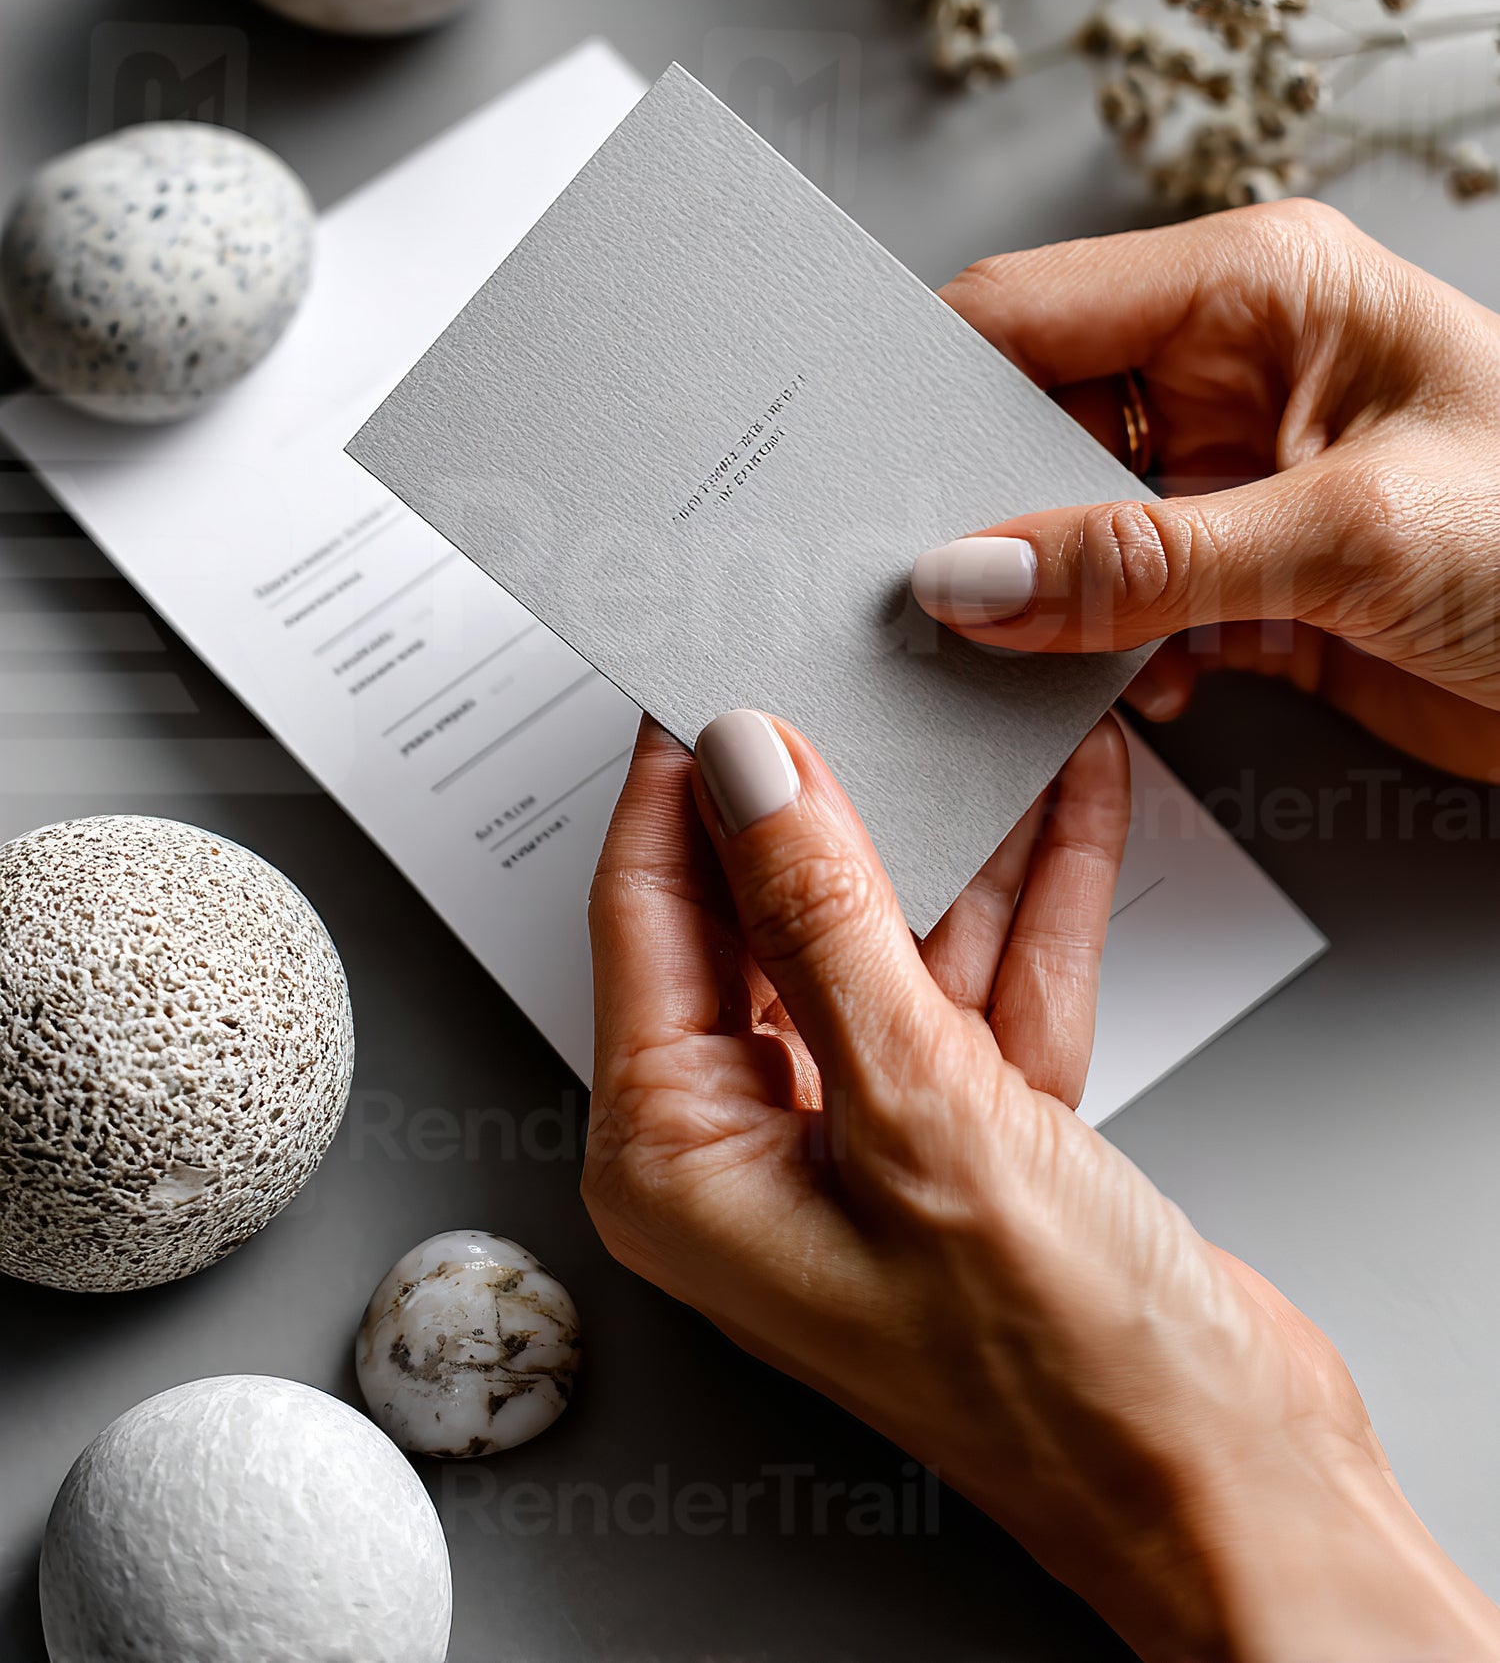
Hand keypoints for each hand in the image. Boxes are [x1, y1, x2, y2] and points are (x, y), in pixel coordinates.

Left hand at [584, 710, 1498, 1660]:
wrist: (1231, 1481)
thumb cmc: (1056, 1373)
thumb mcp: (919, 1109)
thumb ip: (824, 921)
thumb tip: (749, 771)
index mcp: (678, 1159)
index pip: (647, 917)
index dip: (682, 783)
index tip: (715, 669)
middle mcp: (753, 1144)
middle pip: (763, 918)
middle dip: (823, 798)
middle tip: (844, 667)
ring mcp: (867, 1134)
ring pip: (885, 938)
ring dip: (946, 834)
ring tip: (962, 708)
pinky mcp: (970, 1131)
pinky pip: (976, 978)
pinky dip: (1023, 896)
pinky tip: (1060, 799)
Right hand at [915, 198, 1499, 782]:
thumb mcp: (1352, 534)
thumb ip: (1145, 557)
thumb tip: (970, 576)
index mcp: (1257, 291)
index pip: (1029, 311)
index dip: (926, 384)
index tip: (844, 469)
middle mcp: (1236, 373)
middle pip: (1030, 424)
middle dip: (974, 512)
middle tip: (906, 592)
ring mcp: (1242, 481)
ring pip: (1068, 530)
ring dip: (1041, 601)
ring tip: (1012, 661)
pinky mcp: (1255, 582)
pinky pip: (1126, 609)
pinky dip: (1107, 660)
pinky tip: (1137, 693)